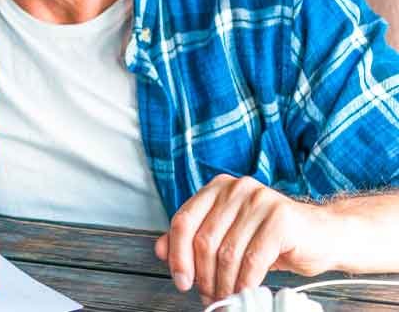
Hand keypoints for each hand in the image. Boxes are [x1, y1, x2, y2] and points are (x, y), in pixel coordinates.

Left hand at [154, 174, 335, 304]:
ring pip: (227, 252)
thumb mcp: (228, 236)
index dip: (177, 255)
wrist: (324, 235)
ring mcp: (259, 200)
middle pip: (203, 239)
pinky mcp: (280, 219)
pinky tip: (244, 291)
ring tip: (226, 296)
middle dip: (202, 275)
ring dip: (223, 282)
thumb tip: (159, 250)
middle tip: (207, 295)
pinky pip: (252, 259)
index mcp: (217, 188)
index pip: (183, 221)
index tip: (181, 280)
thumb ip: (193, 239)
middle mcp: (236, 188)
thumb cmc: (273, 238)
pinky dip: (244, 282)